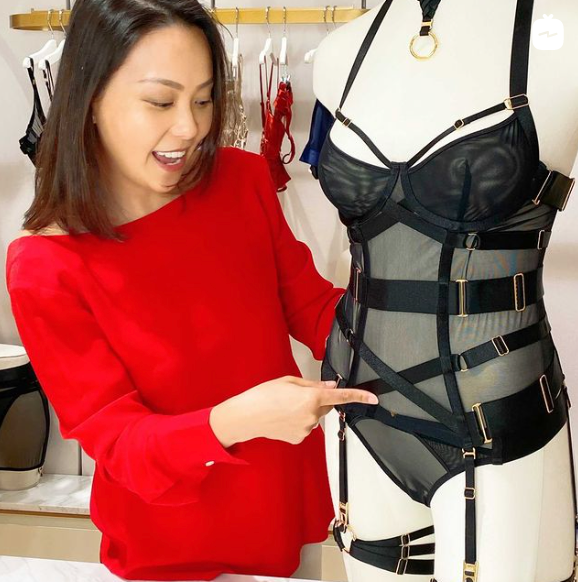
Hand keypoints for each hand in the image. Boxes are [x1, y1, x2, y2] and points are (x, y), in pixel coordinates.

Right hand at [211, 376, 377, 446]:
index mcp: (312, 397)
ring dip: (305, 410)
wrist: (247, 416)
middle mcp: (312, 415)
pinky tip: (283, 417)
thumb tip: (329, 387)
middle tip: (295, 395)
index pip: (340, 396)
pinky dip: (298, 421)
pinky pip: (305, 426)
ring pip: (314, 416)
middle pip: (325, 405)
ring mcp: (306, 429)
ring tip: (284, 407)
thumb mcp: (289, 381)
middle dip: (317, 400)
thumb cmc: (264, 395)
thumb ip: (312, 385)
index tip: (373, 398)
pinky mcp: (299, 438)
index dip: (359, 396)